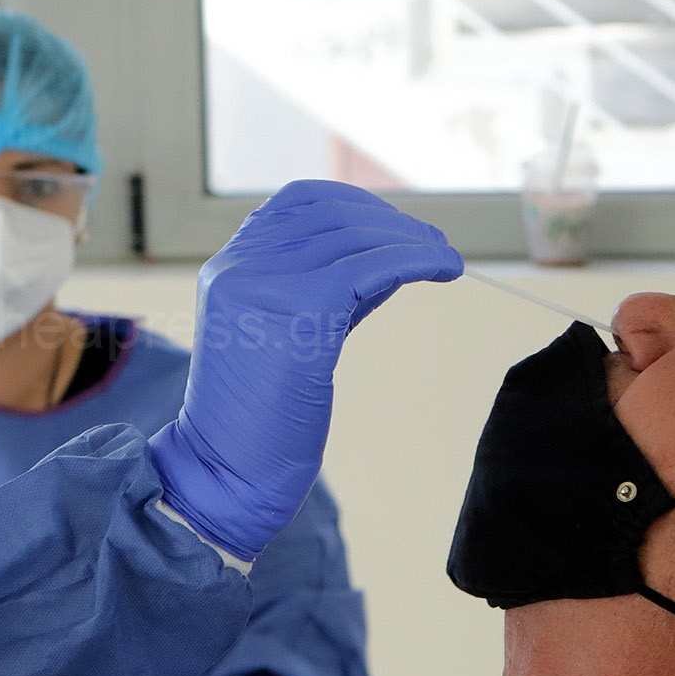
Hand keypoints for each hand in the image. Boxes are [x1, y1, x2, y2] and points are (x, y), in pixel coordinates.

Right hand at [149, 180, 460, 558]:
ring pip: (355, 236)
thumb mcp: (289, 334)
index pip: (297, 203)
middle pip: (331, 214)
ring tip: (446, 258)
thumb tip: (390, 255)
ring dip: (412, 239)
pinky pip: (372, 266)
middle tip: (435, 243)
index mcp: (229, 268)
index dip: (354, 205)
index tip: (395, 226)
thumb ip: (326, 291)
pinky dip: (415, 259)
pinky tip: (442, 268)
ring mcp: (264, 283)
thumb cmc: (260, 418)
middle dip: (391, 223)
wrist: (228, 471)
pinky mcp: (300, 310)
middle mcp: (240, 266)